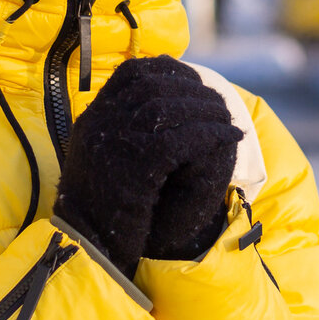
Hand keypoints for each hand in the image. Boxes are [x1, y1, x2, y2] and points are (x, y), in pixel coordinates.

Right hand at [54, 56, 240, 276]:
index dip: (169, 71)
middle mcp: (100, 122)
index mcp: (93, 117)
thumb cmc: (100, 209)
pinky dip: (211, 135)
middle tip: (221, 103)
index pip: (134, 72)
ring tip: (229, 122)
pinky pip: (181, 140)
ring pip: (170, 110)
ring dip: (207, 112)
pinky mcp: (136, 168)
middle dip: (195, 91)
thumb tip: (158, 105)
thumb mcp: (102, 158)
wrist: (88, 248)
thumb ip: (122, 130)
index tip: (194, 80)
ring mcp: (115, 143)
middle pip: (155, 86)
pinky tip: (230, 138)